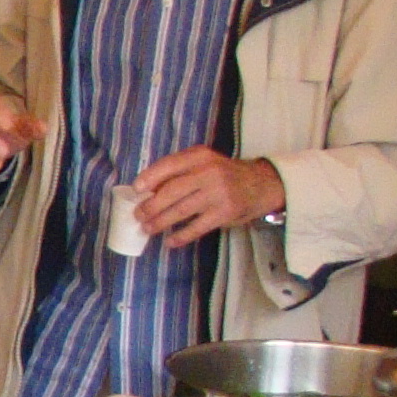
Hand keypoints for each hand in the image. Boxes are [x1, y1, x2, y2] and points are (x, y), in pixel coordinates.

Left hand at [131, 148, 286, 245]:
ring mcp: (218, 193)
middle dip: (151, 205)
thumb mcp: (205, 163)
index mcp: (200, 156)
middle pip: (172, 190)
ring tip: (148, 228)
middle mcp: (209, 172)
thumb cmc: (224, 174)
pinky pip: (197, 227)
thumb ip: (181, 171)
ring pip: (181, 210)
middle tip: (139, 215)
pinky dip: (181, 236)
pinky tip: (170, 241)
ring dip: (161, 222)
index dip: (150, 177)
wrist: (261, 184)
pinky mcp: (224, 213)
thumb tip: (147, 190)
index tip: (136, 189)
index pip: (170, 164)